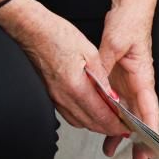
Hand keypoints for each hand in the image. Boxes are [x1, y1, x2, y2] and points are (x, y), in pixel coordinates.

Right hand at [0, 0, 126, 136]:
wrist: (31, 30)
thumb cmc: (56, 35)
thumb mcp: (89, 51)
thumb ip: (102, 77)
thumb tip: (113, 95)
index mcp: (75, 86)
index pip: (101, 115)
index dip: (116, 124)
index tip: (127, 126)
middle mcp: (63, 96)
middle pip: (90, 124)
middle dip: (108, 128)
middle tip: (122, 126)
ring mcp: (54, 97)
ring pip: (78, 122)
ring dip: (95, 124)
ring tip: (108, 120)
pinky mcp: (50, 94)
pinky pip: (69, 114)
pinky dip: (82, 118)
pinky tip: (89, 111)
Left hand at [97, 0, 158, 158]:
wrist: (130, 8)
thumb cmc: (128, 23)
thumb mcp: (114, 42)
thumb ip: (105, 64)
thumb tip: (98, 85)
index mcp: (144, 77)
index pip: (150, 109)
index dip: (151, 130)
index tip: (150, 148)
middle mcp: (139, 83)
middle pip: (142, 117)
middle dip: (142, 141)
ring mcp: (130, 82)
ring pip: (128, 112)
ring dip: (122, 131)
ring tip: (112, 151)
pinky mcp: (120, 78)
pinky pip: (116, 101)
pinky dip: (110, 115)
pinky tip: (102, 127)